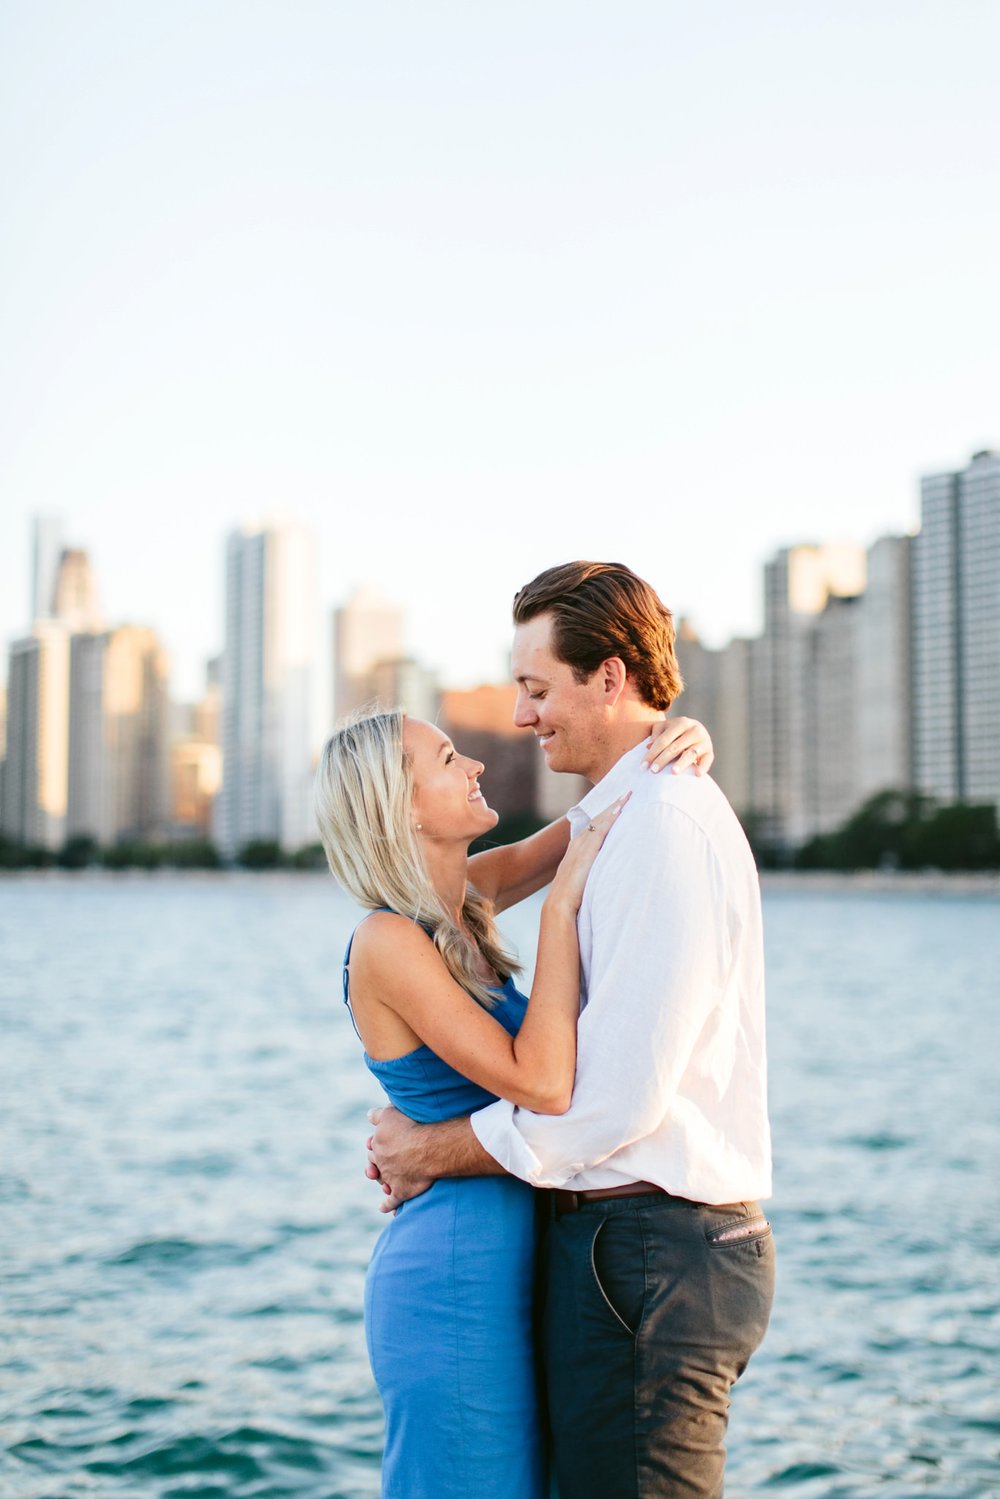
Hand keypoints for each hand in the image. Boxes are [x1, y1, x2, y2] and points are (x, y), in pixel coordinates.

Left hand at [366, 1105, 432, 1212]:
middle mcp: (381, 1163)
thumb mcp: (390, 1114)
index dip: (374, 1145)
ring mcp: (390, 1179)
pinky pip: (391, 1202)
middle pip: (374, 1165)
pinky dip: (387, 1206)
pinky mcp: (401, 1192)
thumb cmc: (410, 1126)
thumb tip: (368, 1115)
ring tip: (383, 1185)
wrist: (427, 1147)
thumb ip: (378, 1115)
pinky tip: (384, 1209)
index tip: (377, 1145)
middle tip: (378, 1165)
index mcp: (377, 1145)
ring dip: (382, 1183)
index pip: (372, 1146)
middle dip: (375, 1165)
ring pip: (382, 1182)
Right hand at [549, 792, 629, 911]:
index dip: (606, 816)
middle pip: (597, 820)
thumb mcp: (582, 881)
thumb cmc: (572, 899)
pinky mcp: (587, 851)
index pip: (594, 828)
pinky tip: (620, 809)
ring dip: (613, 807)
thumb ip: (592, 873)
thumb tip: (604, 873)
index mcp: (577, 851)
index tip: (618, 805)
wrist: (559, 906)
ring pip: (600, 821)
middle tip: (626, 792)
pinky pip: (601, 830)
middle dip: (611, 806)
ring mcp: (581, 846)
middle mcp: (578, 844)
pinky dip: (610, 818)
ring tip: (627, 795)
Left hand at [643, 716, 713, 776]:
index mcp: (682, 722)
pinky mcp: (710, 752)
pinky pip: (707, 760)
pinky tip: (697, 774)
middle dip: (663, 759)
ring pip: (691, 753)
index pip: (664, 740)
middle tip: (653, 771)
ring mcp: (704, 741)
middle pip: (675, 747)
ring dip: (682, 763)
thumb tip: (649, 746)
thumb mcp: (664, 728)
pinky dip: (703, 767)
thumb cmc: (675, 732)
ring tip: (673, 772)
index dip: (652, 753)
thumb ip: (656, 735)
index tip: (643, 766)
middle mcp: (695, 730)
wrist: (695, 731)